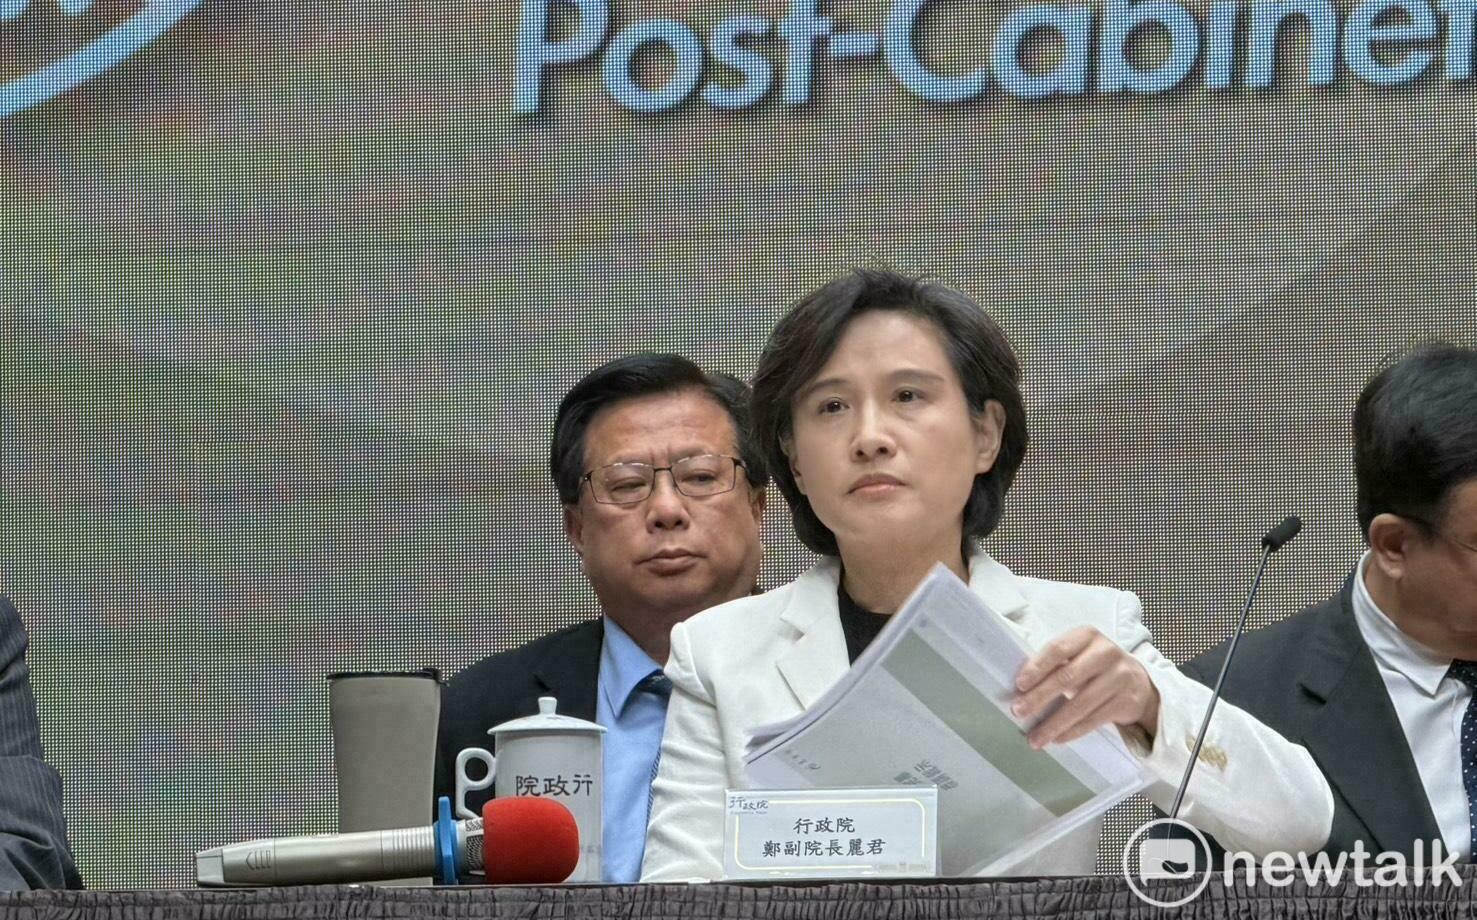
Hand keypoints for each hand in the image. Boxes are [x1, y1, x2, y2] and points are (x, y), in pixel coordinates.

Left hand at [1012, 626, 1160, 748]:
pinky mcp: (1126, 701)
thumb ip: (1056, 664)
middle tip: (1018, 711)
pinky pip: (1094, 720)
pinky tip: (1057, 738)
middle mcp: (1106, 653)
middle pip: (1067, 677)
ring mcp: (1119, 677)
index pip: (1058, 649)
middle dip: (1039, 697)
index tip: (1019, 685)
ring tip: (1035, 738)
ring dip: (1054, 724)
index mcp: (1087, 636)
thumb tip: (1020, 690)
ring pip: (1080, 704)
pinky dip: (1072, 731)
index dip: (1037, 667)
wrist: (1137, 682)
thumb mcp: (1079, 654)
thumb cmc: (1095, 666)